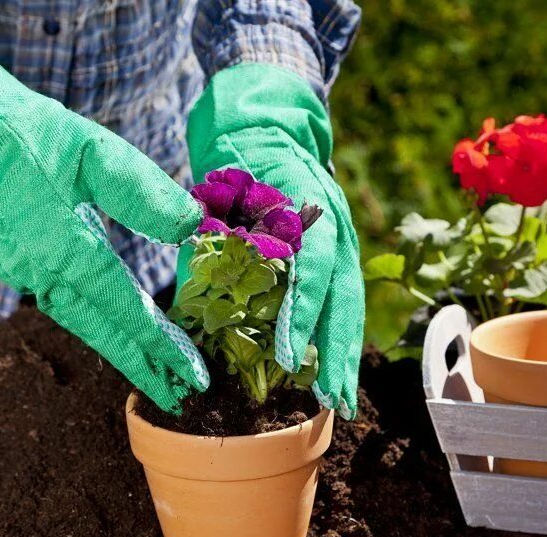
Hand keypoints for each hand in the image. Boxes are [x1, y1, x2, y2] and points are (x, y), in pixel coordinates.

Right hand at [0, 32, 207, 412]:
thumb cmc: (35, 136)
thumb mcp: (97, 153)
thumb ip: (144, 194)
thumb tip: (193, 227)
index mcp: (64, 248)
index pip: (125, 310)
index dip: (162, 345)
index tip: (194, 373)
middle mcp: (42, 274)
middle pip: (103, 334)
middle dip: (145, 368)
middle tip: (183, 399)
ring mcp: (26, 275)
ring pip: (84, 327)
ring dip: (123, 354)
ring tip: (159, 380)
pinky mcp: (20, 269)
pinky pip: (68, 311)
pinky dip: (99, 329)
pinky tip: (120, 337)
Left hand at [184, 63, 363, 417]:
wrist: (265, 126)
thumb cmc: (235, 161)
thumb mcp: (219, 193)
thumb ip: (215, 241)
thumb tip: (195, 304)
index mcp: (309, 207)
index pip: (313, 268)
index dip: (303, 314)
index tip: (290, 356)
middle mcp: (336, 227)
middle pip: (345, 298)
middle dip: (338, 353)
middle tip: (333, 401)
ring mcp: (343, 241)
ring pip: (351, 305)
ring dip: (346, 355)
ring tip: (342, 400)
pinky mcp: (339, 254)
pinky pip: (345, 301)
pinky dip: (340, 338)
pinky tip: (336, 371)